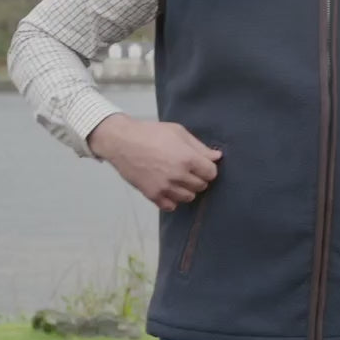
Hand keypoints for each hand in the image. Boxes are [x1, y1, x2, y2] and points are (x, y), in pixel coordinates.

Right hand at [88, 114, 221, 211]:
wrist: (122, 142)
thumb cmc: (151, 133)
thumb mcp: (178, 132)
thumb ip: (199, 147)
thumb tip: (217, 157)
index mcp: (187, 158)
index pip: (211, 173)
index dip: (208, 168)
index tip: (201, 165)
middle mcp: (178, 175)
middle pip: (201, 186)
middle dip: (198, 178)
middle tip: (188, 170)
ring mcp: (165, 187)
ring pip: (188, 197)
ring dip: (187, 189)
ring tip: (177, 178)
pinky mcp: (152, 195)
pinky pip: (171, 206)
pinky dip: (172, 200)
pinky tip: (168, 188)